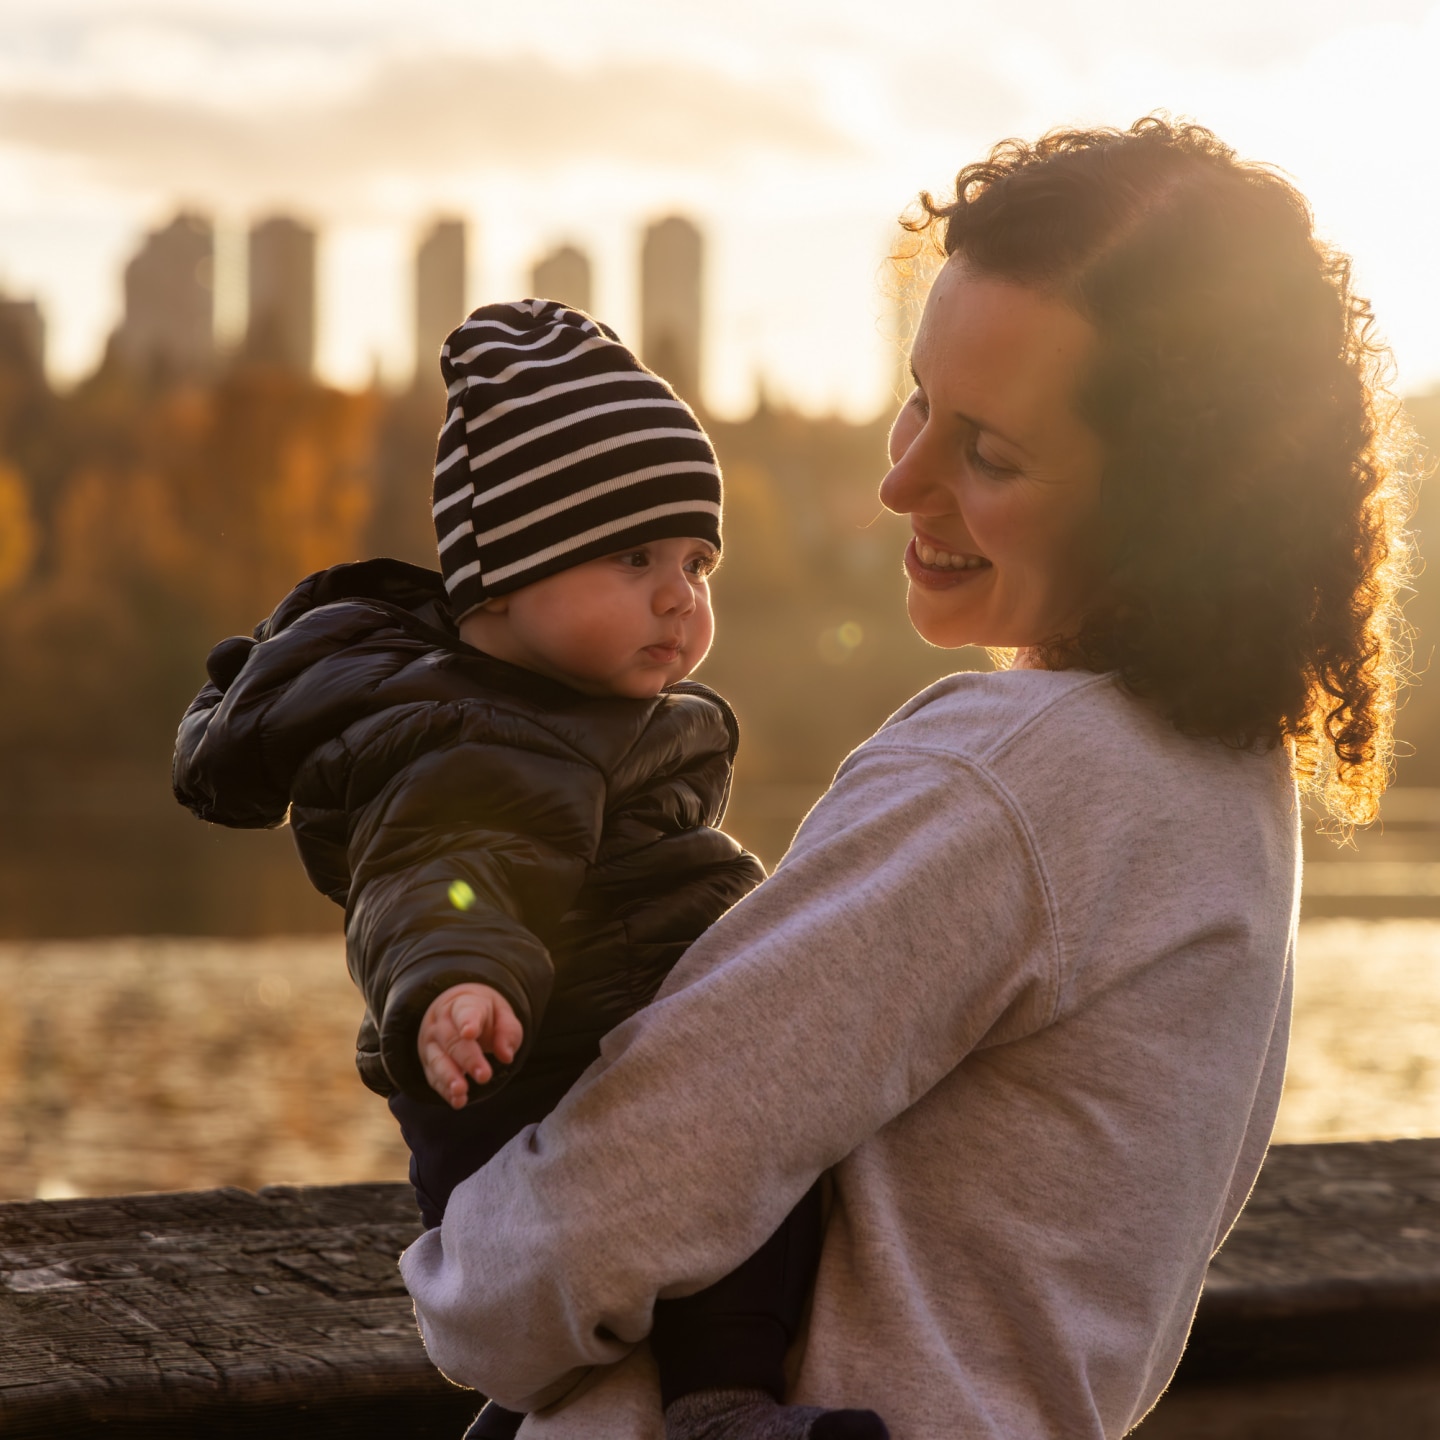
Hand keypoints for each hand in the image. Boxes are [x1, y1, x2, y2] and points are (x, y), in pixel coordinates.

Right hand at [418, 983, 524, 1108]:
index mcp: (461, 1004)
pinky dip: (445, 1090)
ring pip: (438, 1061)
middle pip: (452, 1041)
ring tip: (461, 1091)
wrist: (455, 1011)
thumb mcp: (501, 1014)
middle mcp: (441, 1023)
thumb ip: (507, 1031)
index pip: (464, 1011)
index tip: (470, 1033)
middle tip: (485, 1075)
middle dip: (468, 1060)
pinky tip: (458, 1101)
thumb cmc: (483, 1013)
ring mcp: (431, 1043)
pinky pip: (434, 1078)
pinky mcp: (428, 1063)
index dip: (468, 1022)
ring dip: (449, 1078)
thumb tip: (506, 1056)